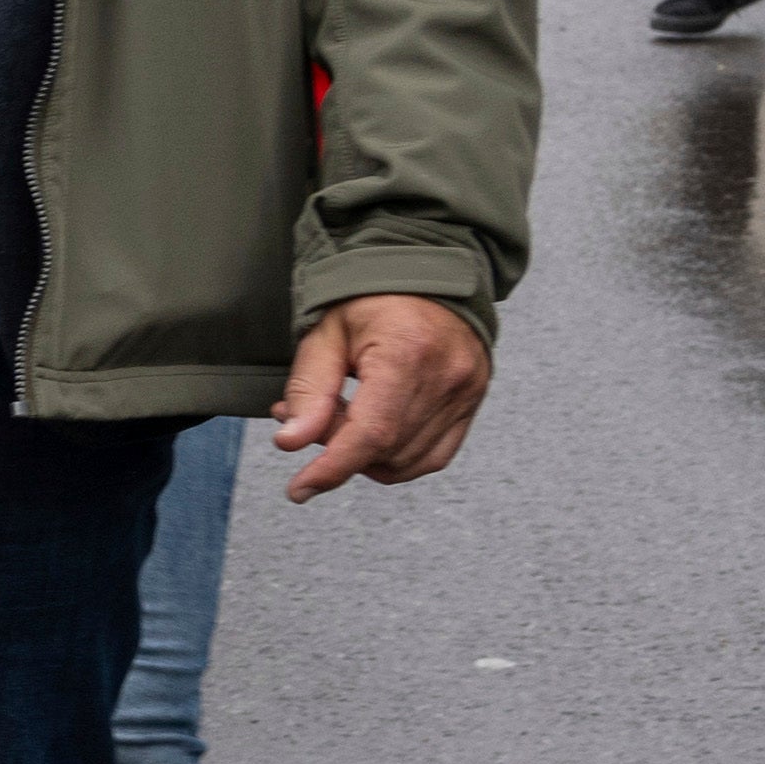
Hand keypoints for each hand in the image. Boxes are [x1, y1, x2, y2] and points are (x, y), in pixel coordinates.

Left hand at [266, 293, 488, 499]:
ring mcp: (467, 391)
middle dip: (336, 448)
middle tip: (305, 418)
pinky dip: (396, 457)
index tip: (299, 489)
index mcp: (408, 353)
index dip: (332, 468)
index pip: (371, 434)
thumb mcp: (325, 333)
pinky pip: (434, 455)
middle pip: (385, 448)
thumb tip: (291, 442)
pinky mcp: (473, 401)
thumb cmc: (370, 296)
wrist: (425, 274)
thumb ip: (309, 389)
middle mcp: (447, 376)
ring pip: (408, 460)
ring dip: (365, 455)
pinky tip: (370, 432)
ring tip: (338, 416)